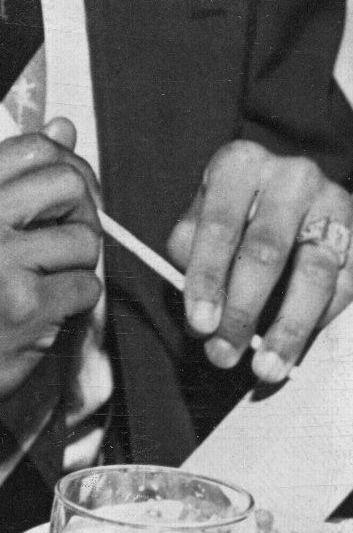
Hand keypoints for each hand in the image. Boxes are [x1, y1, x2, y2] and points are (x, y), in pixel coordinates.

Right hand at [0, 120, 102, 476]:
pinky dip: (77, 302)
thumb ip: (16, 174)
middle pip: (69, 184)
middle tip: (61, 245)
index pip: (36, 148)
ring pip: (87, 239)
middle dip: (81, 215)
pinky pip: (88, 287)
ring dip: (80, 266)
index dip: (66, 171)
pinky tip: (44, 310)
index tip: (61, 201)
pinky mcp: (24, 305)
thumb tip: (64, 128)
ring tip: (45, 281)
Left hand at [168, 141, 352, 382]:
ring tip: (266, 368)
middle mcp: (291, 177)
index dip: (207, 278)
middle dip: (243, 310)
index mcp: (240, 164)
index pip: (219, 226)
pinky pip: (345, 287)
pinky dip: (319, 323)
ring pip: (314, 274)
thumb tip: (201, 313)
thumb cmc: (235, 208)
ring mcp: (333, 204)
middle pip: (266, 251)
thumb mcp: (204, 214)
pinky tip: (296, 348)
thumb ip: (194, 253)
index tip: (199, 323)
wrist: (289, 188)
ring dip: (287, 328)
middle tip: (224, 353)